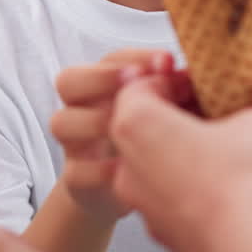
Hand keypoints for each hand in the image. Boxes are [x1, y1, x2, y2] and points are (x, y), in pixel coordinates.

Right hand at [51, 49, 195, 221]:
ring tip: (131, 130)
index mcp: (106, 86)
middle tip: (137, 84)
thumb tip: (190, 75)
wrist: (131, 193)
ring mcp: (75, 145)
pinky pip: (75, 172)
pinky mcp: (75, 180)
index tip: (166, 62)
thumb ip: (171, 91)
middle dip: (101, 78)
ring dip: (96, 122)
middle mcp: (83, 109)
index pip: (107, 60)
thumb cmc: (153, 143)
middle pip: (68, 81)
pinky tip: (130, 170)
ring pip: (61, 122)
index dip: (134, 58)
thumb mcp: (165, 112)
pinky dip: (101, 171)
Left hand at [109, 78, 251, 251]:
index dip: (174, 80)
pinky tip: (230, 187)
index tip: (202, 82)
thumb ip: (246, 108)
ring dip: (187, 155)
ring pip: (158, 167)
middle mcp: (127, 167)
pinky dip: (194, 189)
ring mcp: (143, 207)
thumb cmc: (250, 179)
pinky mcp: (164, 236)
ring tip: (232, 149)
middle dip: (180, 117)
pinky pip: (173, 200)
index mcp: (136, 125)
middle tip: (219, 112)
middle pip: (144, 128)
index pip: (139, 87)